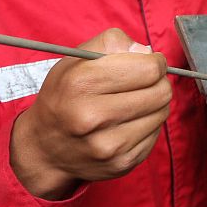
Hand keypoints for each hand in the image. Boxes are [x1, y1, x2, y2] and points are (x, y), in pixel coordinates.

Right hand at [10, 28, 171, 199]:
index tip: (149, 63)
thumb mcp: (76, 59)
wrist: (44, 147)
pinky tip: (128, 123)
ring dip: (154, 104)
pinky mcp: (121, 164)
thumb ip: (112, 42)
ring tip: (133, 102)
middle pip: (160, 92)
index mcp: (80, 84)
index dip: (155, 62)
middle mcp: (92, 117)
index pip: (148, 69)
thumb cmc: (64, 95)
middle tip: (144, 82)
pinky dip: (147, 125)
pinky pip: (155, 135)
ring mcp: (108, 145)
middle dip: (158, 82)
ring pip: (162, 113)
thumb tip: (148, 52)